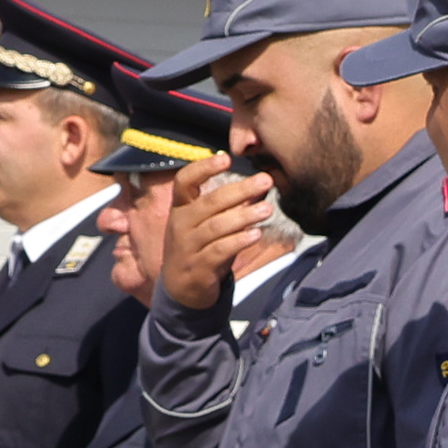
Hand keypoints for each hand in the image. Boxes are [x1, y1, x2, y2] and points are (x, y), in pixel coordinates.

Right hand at [151, 165, 271, 314]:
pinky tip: (256, 234)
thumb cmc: (199, 249)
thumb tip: (260, 186)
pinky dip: (238, 241)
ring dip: (244, 216)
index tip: (226, 158)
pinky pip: (219, 251)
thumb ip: (230, 206)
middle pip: (209, 202)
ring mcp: (187, 247)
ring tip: (267, 209)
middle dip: (240, 190)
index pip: (184, 181)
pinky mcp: (198, 268)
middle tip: (265, 181)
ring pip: (216, 227)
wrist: (180, 290)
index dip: (203, 168)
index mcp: (180, 209)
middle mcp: (180, 225)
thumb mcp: (208, 224)